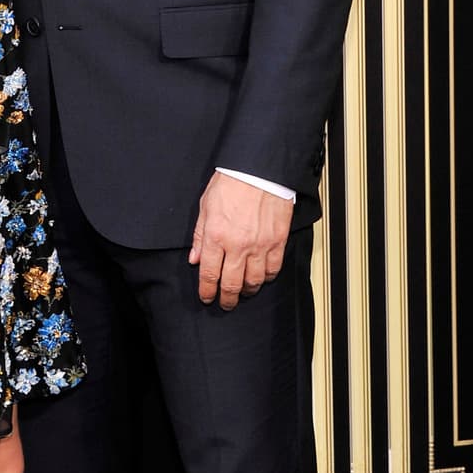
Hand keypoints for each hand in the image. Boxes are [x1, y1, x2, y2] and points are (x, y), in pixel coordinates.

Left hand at [188, 173, 292, 308]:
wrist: (259, 168)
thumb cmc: (232, 182)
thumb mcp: (205, 206)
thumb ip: (199, 236)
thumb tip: (194, 259)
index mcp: (216, 236)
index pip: (209, 275)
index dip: (207, 291)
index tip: (206, 297)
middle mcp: (238, 245)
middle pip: (231, 284)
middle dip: (226, 298)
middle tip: (225, 303)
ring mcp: (260, 245)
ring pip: (254, 281)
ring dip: (247, 291)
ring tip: (243, 292)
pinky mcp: (278, 241)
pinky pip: (273, 269)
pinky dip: (267, 278)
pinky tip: (261, 277)